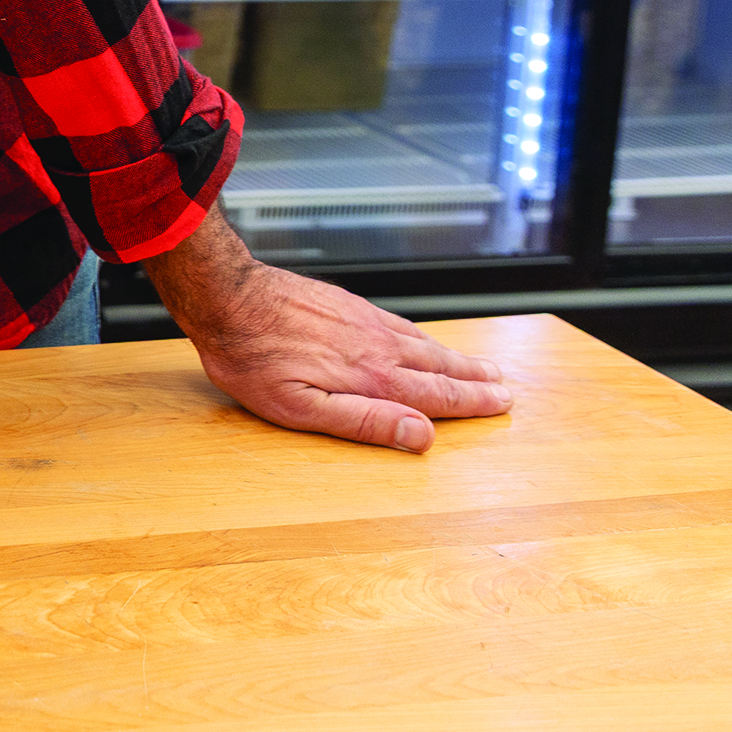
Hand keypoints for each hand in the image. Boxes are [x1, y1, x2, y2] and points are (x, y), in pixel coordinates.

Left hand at [145, 212, 511, 452]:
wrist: (226, 296)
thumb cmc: (254, 359)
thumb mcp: (303, 408)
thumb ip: (366, 421)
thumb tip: (421, 435)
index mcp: (371, 377)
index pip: (435, 394)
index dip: (471, 402)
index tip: (501, 403)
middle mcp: (375, 346)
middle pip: (437, 366)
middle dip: (474, 379)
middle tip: (505, 386)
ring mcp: (361, 320)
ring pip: (420, 342)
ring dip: (454, 357)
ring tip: (479, 365)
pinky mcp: (345, 303)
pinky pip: (396, 323)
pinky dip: (421, 335)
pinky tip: (420, 339)